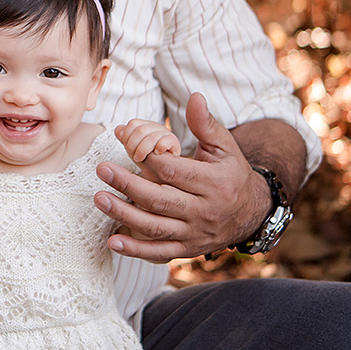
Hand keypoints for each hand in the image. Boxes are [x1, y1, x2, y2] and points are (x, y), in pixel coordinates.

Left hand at [94, 93, 268, 262]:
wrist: (251, 213)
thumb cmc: (231, 173)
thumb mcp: (225, 146)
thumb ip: (206, 123)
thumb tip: (194, 96)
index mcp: (214, 183)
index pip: (175, 172)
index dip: (148, 159)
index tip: (123, 143)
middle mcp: (205, 212)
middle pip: (161, 200)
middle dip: (128, 185)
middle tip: (101, 169)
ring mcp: (195, 233)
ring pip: (156, 227)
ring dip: (125, 215)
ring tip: (99, 199)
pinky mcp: (188, 249)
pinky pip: (160, 252)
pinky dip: (136, 251)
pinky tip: (112, 242)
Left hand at [115, 119, 181, 164]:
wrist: (165, 172)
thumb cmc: (149, 160)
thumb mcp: (134, 149)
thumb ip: (125, 139)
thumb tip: (119, 131)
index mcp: (144, 125)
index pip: (132, 124)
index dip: (127, 138)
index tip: (128, 150)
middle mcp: (154, 127)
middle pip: (140, 130)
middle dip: (133, 146)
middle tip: (134, 157)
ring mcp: (165, 133)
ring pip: (151, 137)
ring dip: (142, 150)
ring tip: (141, 158)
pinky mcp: (173, 142)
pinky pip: (165, 141)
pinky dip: (159, 149)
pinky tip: (157, 154)